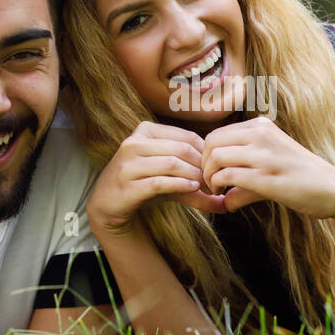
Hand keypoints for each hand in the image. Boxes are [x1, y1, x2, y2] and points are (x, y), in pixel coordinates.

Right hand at [87, 122, 226, 235]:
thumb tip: (227, 201)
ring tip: (205, 188)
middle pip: (182, 149)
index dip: (207, 155)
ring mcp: (128, 162)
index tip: (216, 172)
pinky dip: (180, 185)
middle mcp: (135, 142)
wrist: (108, 203)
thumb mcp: (171, 180)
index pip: (188, 137)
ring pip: (171, 164)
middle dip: (202, 167)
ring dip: (193, 177)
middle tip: (214, 183)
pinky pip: (159, 181)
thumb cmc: (142, 185)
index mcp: (147, 131)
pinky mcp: (126, 183)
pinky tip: (192, 189)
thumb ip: (196, 185)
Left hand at [199, 116, 334, 218]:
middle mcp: (261, 134)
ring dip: (210, 179)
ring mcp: (264, 155)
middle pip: (210, 143)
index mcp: (262, 126)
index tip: (213, 175)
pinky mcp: (266, 177)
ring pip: (215, 158)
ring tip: (218, 192)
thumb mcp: (273, 162)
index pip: (216, 135)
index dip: (207, 156)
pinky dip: (220, 191)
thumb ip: (245, 172)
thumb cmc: (303, 178)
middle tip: (212, 184)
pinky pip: (228, 177)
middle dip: (204, 166)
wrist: (334, 189)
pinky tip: (228, 201)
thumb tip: (224, 198)